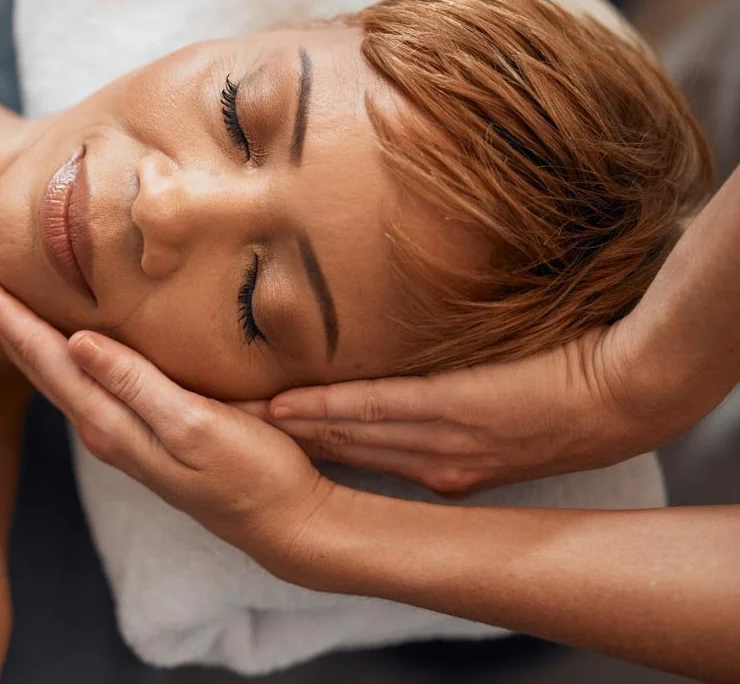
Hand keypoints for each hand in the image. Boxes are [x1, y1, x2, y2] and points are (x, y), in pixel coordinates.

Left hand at [0, 247, 336, 577]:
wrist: (280, 519)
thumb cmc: (251, 471)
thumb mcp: (196, 426)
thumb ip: (137, 386)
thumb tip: (77, 342)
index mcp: (111, 423)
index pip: (43, 355)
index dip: (2, 310)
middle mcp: (104, 428)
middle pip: (35, 361)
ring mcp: (121, 432)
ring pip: (53, 371)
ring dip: (19, 329)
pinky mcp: (142, 431)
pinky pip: (82, 382)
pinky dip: (56, 350)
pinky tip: (63, 337)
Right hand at [268, 323, 670, 494]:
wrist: (621, 396)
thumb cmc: (568, 399)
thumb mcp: (507, 424)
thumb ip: (461, 416)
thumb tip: (430, 387)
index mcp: (446, 469)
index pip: (366, 460)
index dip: (315, 452)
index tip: (271, 442)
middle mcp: (431, 464)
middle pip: (343, 452)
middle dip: (287, 445)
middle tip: (236, 429)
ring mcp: (438, 437)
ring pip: (346, 434)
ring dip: (292, 429)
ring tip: (240, 417)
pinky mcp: (448, 407)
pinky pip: (373, 409)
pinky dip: (326, 409)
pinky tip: (286, 404)